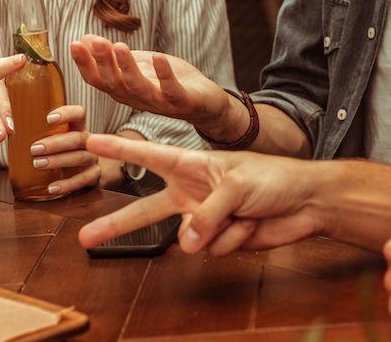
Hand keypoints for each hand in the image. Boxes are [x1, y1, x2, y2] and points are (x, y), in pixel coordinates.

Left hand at [29, 104, 101, 195]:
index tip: (48, 118)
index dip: (67, 113)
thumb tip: (7, 129)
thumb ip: (41, 133)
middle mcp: (89, 141)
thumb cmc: (67, 151)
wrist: (92, 169)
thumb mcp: (60, 138)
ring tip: (38, 164)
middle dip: (56, 143)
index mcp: (79, 127)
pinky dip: (67, 184)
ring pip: (80, 157)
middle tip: (34, 148)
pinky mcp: (94, 175)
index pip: (79, 114)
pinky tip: (52, 187)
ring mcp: (93, 158)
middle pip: (77, 138)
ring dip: (58, 160)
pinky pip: (83, 180)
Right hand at [70, 35, 234, 133]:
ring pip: (138, 87)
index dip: (85, 64)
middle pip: (114, 83)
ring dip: (127, 67)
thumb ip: (112, 56)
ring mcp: (158, 102)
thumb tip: (83, 39)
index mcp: (123, 90)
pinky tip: (157, 57)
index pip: (98, 79)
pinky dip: (164, 74)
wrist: (204, 103)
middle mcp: (136, 99)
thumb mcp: (137, 65)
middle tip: (95, 41)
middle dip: (103, 62)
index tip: (74, 43)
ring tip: (120, 46)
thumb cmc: (166, 82)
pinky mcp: (181, 101)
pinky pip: (171, 90)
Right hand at [77, 134, 323, 254]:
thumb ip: (206, 214)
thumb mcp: (236, 185)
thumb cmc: (274, 178)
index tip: (89, 141)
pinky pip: (213, 249)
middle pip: (147, 211)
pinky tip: (251, 226)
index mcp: (193, 166)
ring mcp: (205, 219)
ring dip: (216, 230)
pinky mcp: (221, 240)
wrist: (306, 203)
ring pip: (187, 239)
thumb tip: (186, 245)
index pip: (149, 157)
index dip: (120, 149)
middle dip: (116, 224)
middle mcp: (193, 192)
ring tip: (243, 214)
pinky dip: (234, 240)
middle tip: (84, 237)